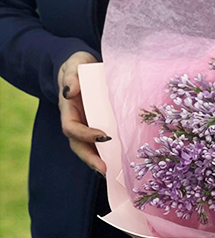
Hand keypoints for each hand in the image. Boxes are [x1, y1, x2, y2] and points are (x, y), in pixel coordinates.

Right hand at [58, 51, 109, 174]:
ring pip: (90, 149)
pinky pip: (103, 145)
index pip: (71, 127)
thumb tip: (70, 91)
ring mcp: (87, 126)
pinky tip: (123, 163)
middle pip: (79, 145)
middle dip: (91, 159)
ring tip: (115, 173)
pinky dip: (110, 154)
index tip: (103, 135)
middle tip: (105, 170)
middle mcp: (77, 121)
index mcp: (68, 109)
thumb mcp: (75, 65)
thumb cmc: (79, 66)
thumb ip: (72, 76)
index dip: (84, 134)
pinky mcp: (99, 127)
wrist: (86, 66)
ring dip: (101, 161)